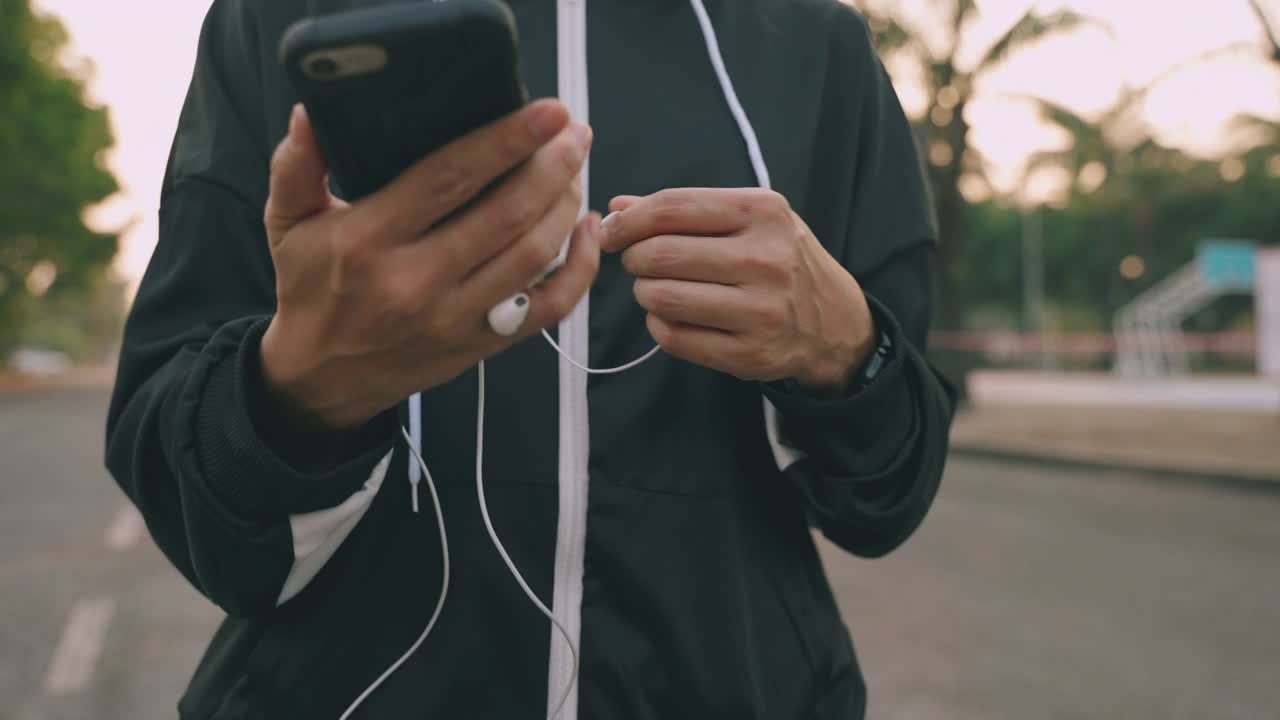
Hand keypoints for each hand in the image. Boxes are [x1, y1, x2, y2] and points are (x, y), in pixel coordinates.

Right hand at [260, 100, 601, 431]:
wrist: (322, 378)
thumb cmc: (312, 289)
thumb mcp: (287, 223)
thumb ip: (296, 164)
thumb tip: (310, 112)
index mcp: (369, 240)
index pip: (450, 178)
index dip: (506, 141)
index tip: (548, 112)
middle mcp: (416, 281)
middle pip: (506, 215)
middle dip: (553, 167)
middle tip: (576, 133)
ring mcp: (456, 317)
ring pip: (534, 256)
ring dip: (565, 207)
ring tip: (575, 169)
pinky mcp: (483, 343)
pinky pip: (550, 307)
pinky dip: (580, 269)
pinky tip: (585, 230)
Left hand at [602, 188, 874, 394]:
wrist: (834, 323)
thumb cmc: (781, 260)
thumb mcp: (750, 219)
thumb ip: (685, 210)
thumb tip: (618, 208)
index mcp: (762, 212)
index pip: (672, 208)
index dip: (628, 221)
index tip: (611, 232)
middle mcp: (765, 259)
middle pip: (659, 254)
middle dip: (635, 258)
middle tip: (640, 263)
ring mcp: (759, 310)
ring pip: (660, 298)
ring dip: (645, 293)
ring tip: (659, 289)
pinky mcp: (747, 354)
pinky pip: (672, 337)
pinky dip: (659, 325)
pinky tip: (675, 317)